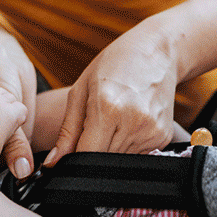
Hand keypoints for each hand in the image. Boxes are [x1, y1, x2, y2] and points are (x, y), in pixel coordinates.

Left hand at [46, 24, 177, 165]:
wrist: (157, 53)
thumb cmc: (114, 65)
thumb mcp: (81, 90)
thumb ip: (67, 132)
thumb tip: (53, 163)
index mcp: (108, 108)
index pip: (85, 156)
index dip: (74, 160)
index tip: (70, 152)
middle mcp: (133, 123)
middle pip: (102, 162)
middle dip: (92, 152)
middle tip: (94, 125)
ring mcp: (151, 132)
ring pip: (119, 162)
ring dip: (110, 150)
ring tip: (113, 120)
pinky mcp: (163, 138)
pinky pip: (137, 156)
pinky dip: (127, 146)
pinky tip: (128, 123)